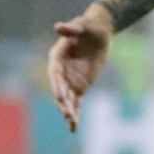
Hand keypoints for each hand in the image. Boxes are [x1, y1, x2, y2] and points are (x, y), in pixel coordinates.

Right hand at [47, 6, 116, 132]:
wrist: (98, 33)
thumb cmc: (89, 27)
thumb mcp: (83, 26)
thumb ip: (71, 29)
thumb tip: (58, 26)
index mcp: (57, 58)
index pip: (55, 74)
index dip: (57, 85)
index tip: (60, 96)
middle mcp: (60, 72)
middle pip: (60, 89)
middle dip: (63, 102)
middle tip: (67, 114)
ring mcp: (69, 81)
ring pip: (67, 99)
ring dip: (69, 111)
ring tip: (72, 124)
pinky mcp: (79, 86)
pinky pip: (76, 102)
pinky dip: (75, 113)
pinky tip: (74, 127)